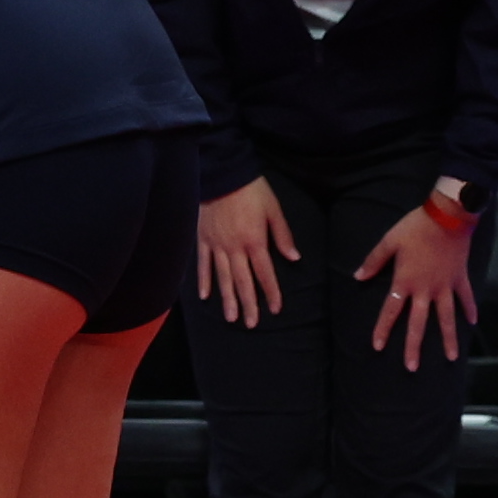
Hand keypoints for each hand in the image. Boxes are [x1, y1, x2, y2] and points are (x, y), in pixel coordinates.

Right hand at [195, 170, 296, 326]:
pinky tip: (205, 296)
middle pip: (243, 281)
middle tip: (251, 324)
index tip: (275, 309)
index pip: (265, 273)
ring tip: (231, 318)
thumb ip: (283, 235)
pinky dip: (204, 281)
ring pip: (223, 277)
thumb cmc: (252, 190)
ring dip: (227, 299)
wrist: (223, 173)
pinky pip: (203, 264)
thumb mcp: (274, 209)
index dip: (271, 292)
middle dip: (248, 304)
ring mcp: (217, 245)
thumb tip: (294, 258)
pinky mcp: (203, 239)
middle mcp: (235, 248)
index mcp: (255, 241)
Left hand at [359, 187, 481, 361]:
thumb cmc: (415, 228)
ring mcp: (446, 286)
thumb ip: (373, 261)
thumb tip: (357, 277)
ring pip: (447, 318)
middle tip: (412, 367)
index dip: (383, 329)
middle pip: (418, 323)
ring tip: (452, 357)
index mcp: (406, 281)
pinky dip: (470, 309)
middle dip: (414, 346)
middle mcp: (426, 290)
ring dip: (449, 338)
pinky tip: (473, 324)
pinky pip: (466, 298)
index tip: (377, 346)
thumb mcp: (389, 241)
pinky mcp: (460, 278)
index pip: (391, 310)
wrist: (447, 216)